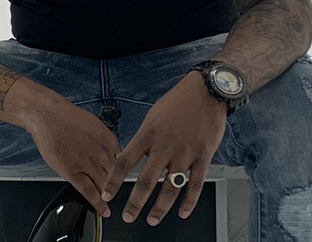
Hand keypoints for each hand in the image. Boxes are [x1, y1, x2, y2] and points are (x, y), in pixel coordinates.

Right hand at [27, 90, 121, 216]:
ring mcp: (88, 164)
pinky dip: (98, 204)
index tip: (121, 178)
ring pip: (104, 186)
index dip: (121, 172)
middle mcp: (102, 153)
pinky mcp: (73, 172)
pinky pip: (89, 192)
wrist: (49, 115)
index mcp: (109, 140)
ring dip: (108, 196)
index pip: (122, 162)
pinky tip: (103, 211)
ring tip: (111, 204)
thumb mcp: (94, 124)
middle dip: (116, 185)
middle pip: (115, 176)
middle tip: (115, 193)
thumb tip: (107, 149)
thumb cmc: (67, 117)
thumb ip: (103, 140)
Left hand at [101, 72, 226, 225]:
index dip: (113, 181)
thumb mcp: (153, 115)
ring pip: (170, 188)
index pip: (125, 162)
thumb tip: (133, 157)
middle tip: (128, 217)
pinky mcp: (203, 157)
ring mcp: (185, 153)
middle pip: (146, 181)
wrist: (205, 91)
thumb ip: (144, 137)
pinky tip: (183, 212)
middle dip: (135, 203)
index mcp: (149, 133)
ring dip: (160, 208)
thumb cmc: (178, 101)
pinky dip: (189, 202)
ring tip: (152, 219)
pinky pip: (195, 185)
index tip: (106, 195)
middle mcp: (165, 146)